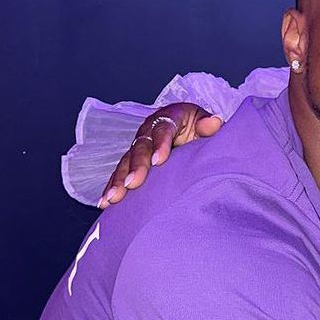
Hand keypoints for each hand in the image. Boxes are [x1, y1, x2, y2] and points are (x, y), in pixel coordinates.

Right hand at [98, 103, 222, 207]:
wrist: (187, 126)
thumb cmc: (198, 125)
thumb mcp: (204, 120)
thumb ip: (208, 124)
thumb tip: (215, 122)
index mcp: (169, 117)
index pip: (163, 129)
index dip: (161, 144)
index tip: (159, 160)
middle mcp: (149, 130)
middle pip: (140, 147)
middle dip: (136, 166)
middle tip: (133, 183)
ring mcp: (138, 145)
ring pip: (125, 162)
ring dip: (118, 180)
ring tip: (113, 198)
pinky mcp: (132, 160)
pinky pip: (119, 173)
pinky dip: (111, 187)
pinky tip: (105, 202)